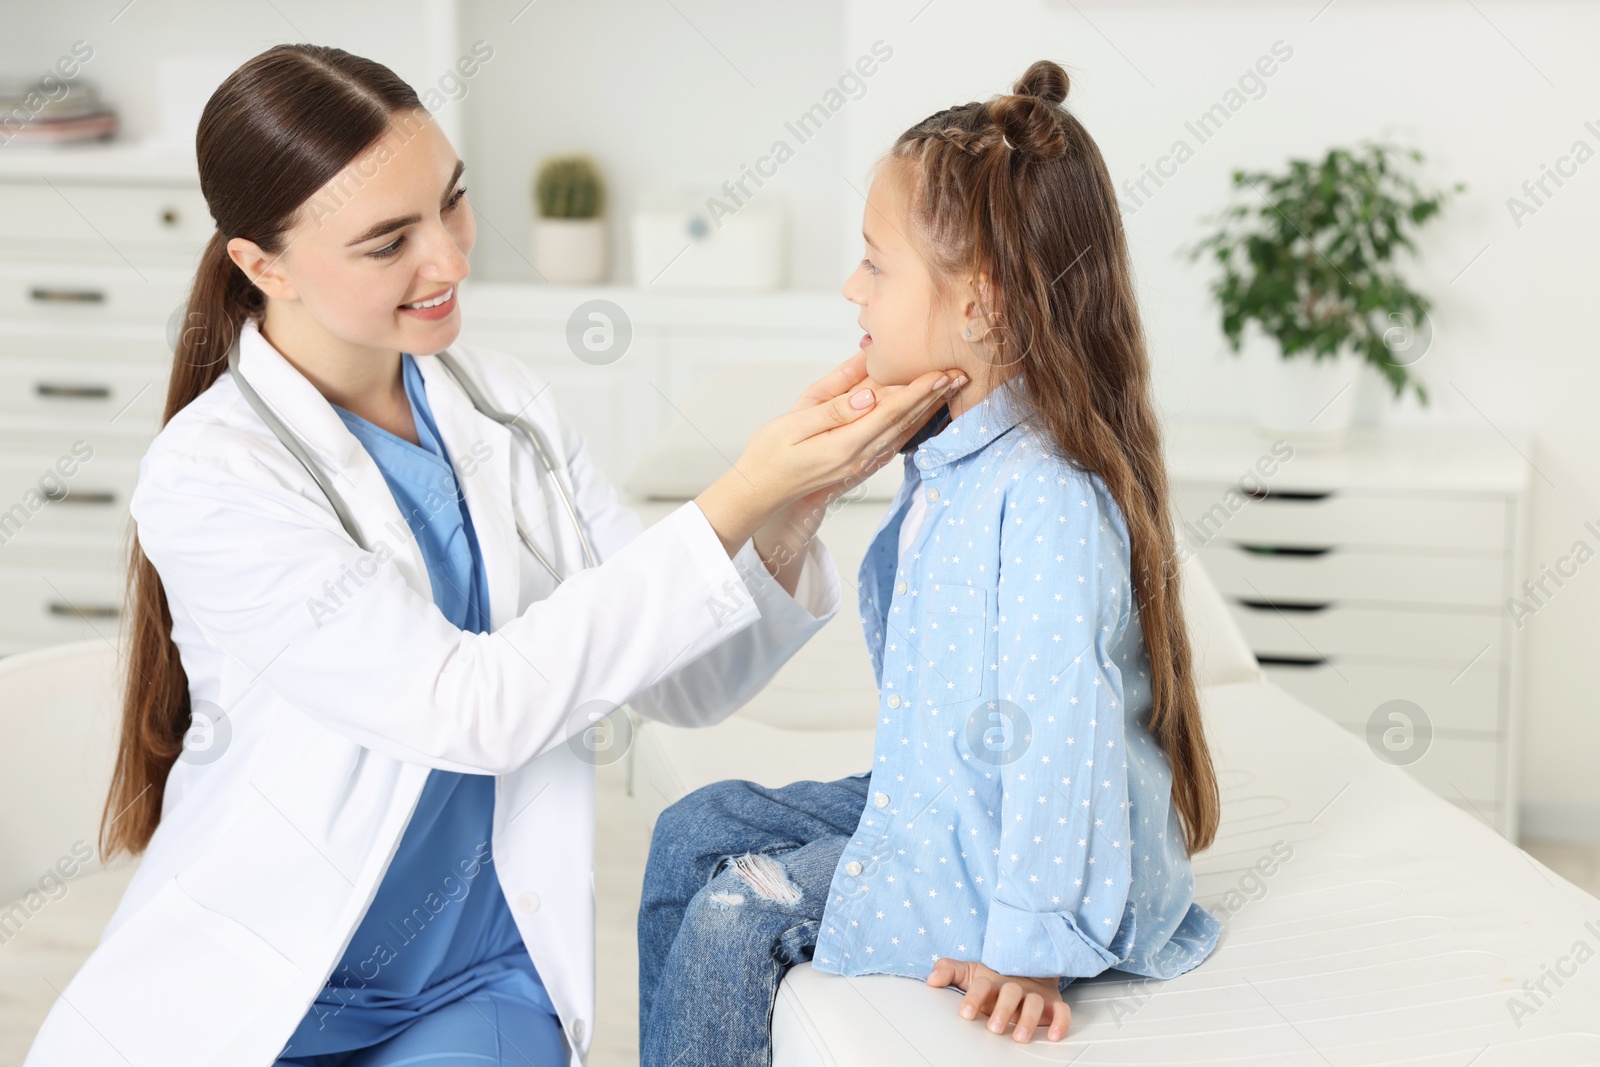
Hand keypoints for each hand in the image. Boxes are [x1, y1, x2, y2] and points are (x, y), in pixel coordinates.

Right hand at [744, 351, 962, 512]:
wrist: (761, 491)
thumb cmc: (770, 454)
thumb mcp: (794, 424)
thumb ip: (833, 409)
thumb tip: (868, 395)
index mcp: (845, 445)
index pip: (891, 413)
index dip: (919, 391)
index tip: (942, 372)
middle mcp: (860, 458)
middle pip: (906, 422)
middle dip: (935, 397)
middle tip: (960, 374)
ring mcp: (861, 464)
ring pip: (903, 432)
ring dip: (929, 409)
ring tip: (950, 388)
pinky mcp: (859, 465)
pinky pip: (893, 442)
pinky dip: (913, 424)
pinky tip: (924, 413)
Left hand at [926, 958, 1070, 1042]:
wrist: (1028, 969)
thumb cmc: (994, 979)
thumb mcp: (969, 973)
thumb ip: (949, 971)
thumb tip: (931, 979)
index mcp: (992, 981)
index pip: (982, 985)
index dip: (974, 998)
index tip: (965, 1014)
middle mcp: (1014, 987)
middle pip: (1011, 993)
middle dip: (1002, 1010)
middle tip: (993, 1028)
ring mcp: (1034, 995)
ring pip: (1035, 1003)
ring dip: (1028, 1019)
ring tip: (1019, 1038)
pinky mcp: (1053, 1004)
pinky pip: (1061, 1011)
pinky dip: (1060, 1022)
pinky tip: (1053, 1036)